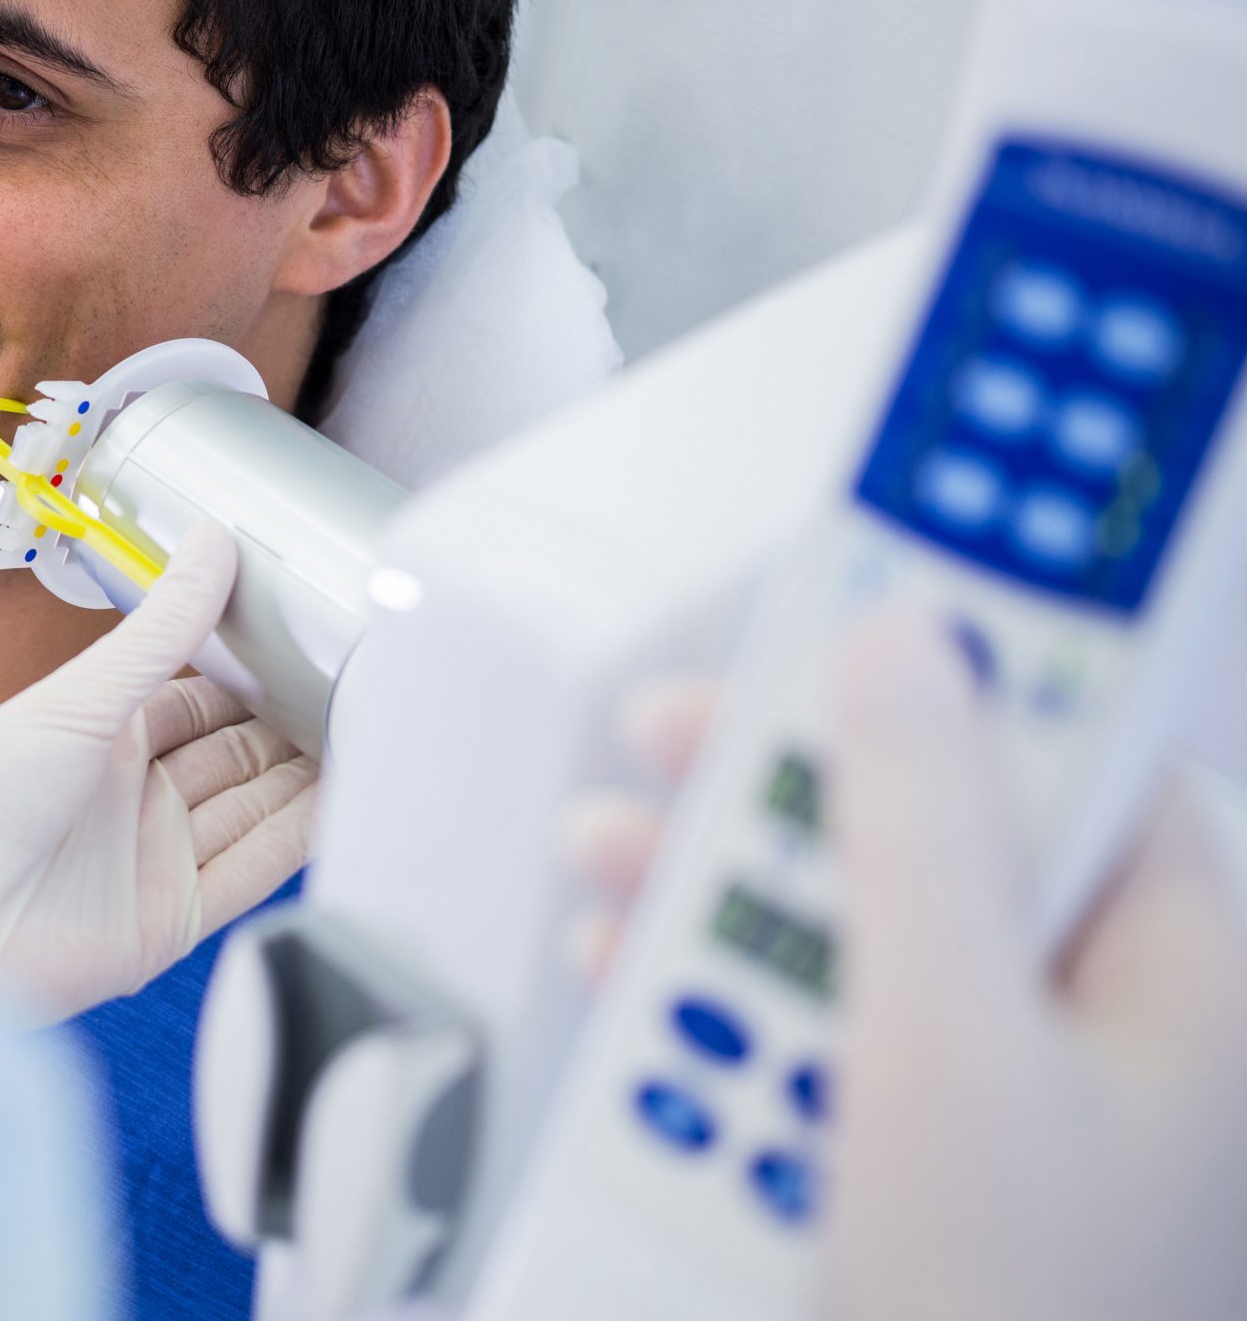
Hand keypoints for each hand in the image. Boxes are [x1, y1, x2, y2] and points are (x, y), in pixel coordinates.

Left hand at [0, 524, 317, 1020]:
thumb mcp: (79, 697)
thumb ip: (161, 630)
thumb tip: (218, 542)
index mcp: (97, 735)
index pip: (198, 694)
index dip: (252, 670)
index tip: (314, 633)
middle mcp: (131, 798)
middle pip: (236, 753)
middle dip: (293, 722)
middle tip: (363, 680)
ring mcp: (153, 861)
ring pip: (254, 808)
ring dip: (309, 777)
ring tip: (378, 731)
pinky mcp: (170, 923)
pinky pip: (253, 871)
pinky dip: (299, 838)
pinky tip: (345, 799)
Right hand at [563, 621, 1246, 1320]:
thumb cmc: (1003, 1320)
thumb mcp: (944, 1048)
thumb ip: (920, 829)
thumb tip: (905, 645)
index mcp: (1171, 967)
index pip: (1078, 736)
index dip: (978, 634)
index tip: (877, 543)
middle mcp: (1097, 1017)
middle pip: (940, 817)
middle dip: (791, 779)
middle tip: (678, 735)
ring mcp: (999, 1090)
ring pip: (852, 919)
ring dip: (722, 890)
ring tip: (614, 873)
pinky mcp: (904, 1149)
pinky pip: (809, 1022)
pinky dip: (715, 995)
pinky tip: (637, 983)